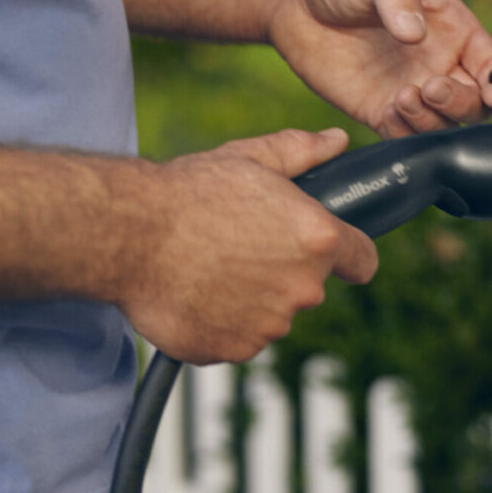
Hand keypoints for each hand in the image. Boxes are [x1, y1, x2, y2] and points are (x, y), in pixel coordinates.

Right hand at [119, 127, 376, 364]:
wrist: (127, 234)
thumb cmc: (188, 192)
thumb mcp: (250, 158)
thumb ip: (302, 152)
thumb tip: (336, 142)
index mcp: (317, 240)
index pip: (364, 261)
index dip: (349, 254)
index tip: (332, 252)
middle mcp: (301, 289)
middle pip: (309, 287)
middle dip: (284, 270)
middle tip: (240, 245)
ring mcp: (268, 326)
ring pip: (271, 315)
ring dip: (251, 299)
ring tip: (211, 266)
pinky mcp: (232, 350)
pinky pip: (236, 337)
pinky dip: (221, 322)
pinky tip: (195, 291)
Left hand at [268, 0, 491, 136]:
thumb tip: (416, 33)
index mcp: (453, 27)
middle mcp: (438, 63)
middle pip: (476, 104)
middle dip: (463, 103)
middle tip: (430, 87)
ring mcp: (409, 89)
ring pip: (444, 126)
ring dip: (432, 120)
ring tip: (402, 96)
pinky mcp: (379, 110)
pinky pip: (405, 137)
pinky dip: (405, 133)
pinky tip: (388, 109)